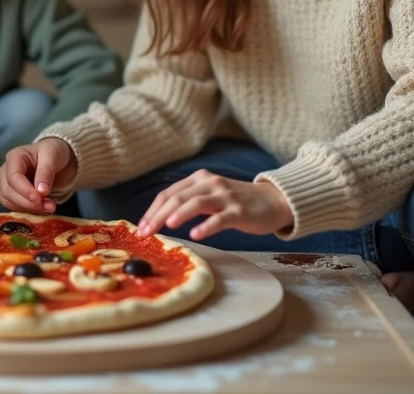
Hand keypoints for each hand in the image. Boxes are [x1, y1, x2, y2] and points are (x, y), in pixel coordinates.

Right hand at [0, 137, 77, 213]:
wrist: (55, 160)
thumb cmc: (52, 153)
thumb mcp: (53, 155)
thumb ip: (46, 171)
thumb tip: (41, 191)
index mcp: (14, 157)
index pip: (13, 177)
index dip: (25, 191)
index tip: (41, 198)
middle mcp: (5, 170)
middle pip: (8, 192)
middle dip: (28, 202)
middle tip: (50, 206)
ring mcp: (5, 183)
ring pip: (9, 201)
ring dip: (29, 208)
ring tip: (49, 207)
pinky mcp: (10, 195)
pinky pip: (14, 207)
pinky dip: (28, 211)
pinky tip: (43, 208)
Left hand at [137, 170, 293, 240]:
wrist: (273, 201)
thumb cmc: (236, 202)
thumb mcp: (210, 195)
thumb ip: (189, 201)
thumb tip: (160, 219)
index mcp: (198, 179)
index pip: (169, 194)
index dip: (153, 211)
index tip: (141, 228)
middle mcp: (210, 183)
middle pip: (178, 198)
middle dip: (159, 216)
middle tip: (146, 232)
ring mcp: (225, 196)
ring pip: (196, 203)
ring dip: (180, 214)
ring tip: (168, 226)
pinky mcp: (239, 211)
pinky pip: (220, 218)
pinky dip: (207, 226)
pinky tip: (196, 234)